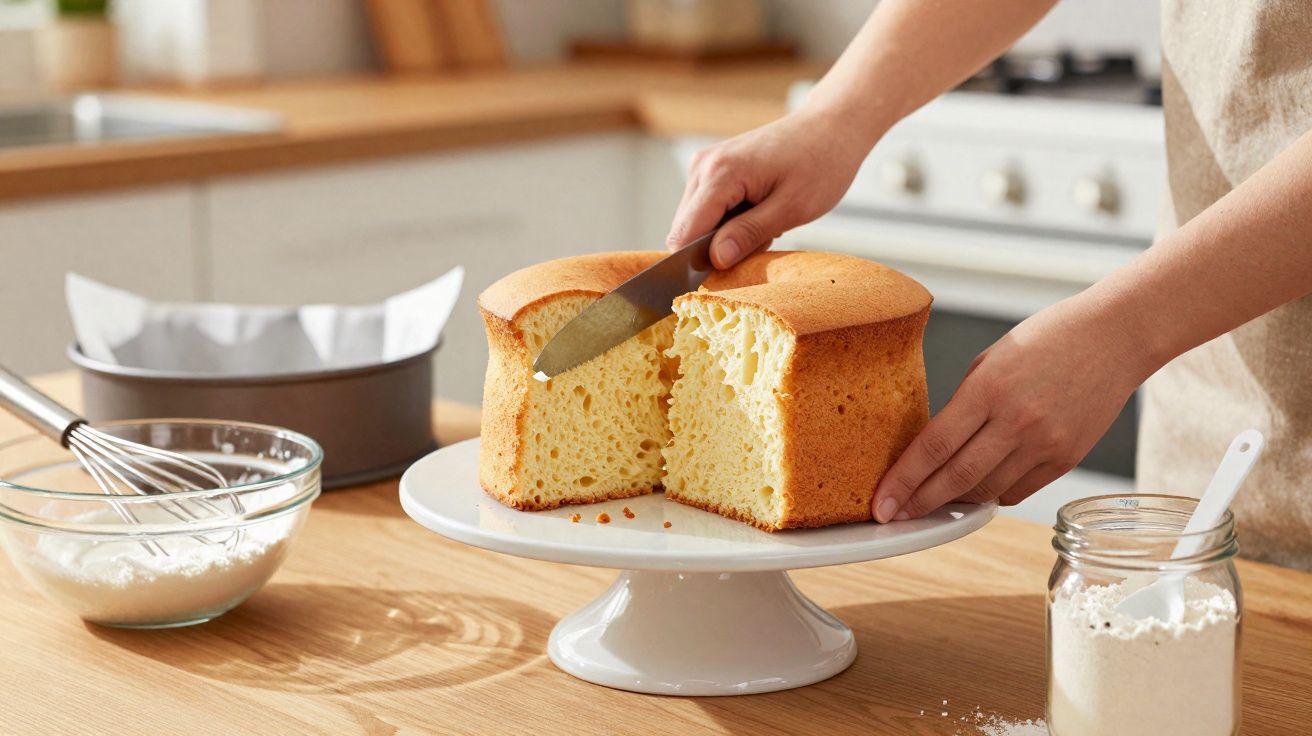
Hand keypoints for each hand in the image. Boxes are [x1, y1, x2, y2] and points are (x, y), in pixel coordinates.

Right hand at [666, 107, 872, 268]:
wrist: (831, 127)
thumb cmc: (821, 163)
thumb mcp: (792, 208)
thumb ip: (749, 234)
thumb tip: (715, 260)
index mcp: (720, 174)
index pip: (685, 235)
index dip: (698, 263)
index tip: (728, 275)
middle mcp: (703, 166)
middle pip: (685, 231)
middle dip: (717, 249)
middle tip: (762, 240)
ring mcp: (705, 165)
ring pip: (695, 223)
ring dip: (725, 235)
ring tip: (766, 222)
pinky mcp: (712, 168)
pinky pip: (707, 210)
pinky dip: (729, 221)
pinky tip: (759, 212)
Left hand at [871, 296, 1151, 521]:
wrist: (1116, 336)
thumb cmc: (1048, 339)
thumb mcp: (991, 359)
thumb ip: (964, 403)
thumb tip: (936, 445)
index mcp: (989, 388)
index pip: (934, 445)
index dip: (903, 480)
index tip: (881, 502)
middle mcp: (1017, 420)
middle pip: (956, 477)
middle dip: (919, 502)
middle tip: (893, 516)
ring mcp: (1045, 443)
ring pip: (986, 490)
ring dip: (954, 500)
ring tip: (930, 502)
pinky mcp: (1067, 458)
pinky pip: (1018, 490)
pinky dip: (991, 495)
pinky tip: (975, 492)